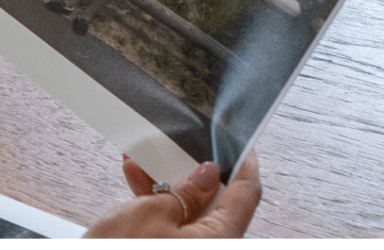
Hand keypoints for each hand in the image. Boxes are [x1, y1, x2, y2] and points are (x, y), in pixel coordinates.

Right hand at [84, 150, 260, 237]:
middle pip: (218, 201)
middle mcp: (212, 246)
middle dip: (193, 172)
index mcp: (220, 239)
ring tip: (142, 162)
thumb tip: (208, 174)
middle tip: (178, 148)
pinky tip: (136, 183)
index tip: (239, 143)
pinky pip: (176, 224)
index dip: (243, 163)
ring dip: (169, 185)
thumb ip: (186, 191)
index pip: (246, 194)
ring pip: (193, 211)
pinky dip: (159, 204)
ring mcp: (191, 249)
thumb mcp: (151, 213)